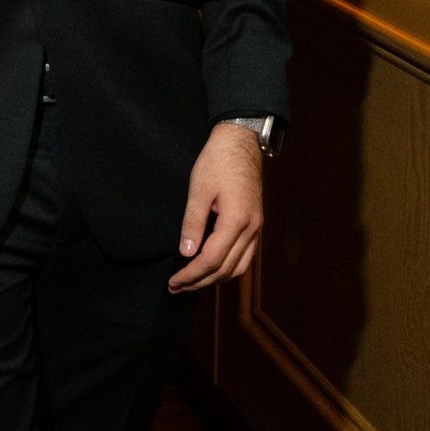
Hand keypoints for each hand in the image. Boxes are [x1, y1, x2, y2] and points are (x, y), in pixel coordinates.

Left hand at [167, 123, 263, 295]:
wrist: (241, 143)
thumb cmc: (218, 162)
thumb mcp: (199, 190)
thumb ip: (193, 223)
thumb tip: (186, 253)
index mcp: (237, 220)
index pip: (212, 260)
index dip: (191, 275)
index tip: (173, 281)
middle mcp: (251, 229)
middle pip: (226, 269)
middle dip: (199, 282)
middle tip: (176, 287)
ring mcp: (256, 228)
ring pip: (238, 267)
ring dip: (214, 279)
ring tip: (190, 283)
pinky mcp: (255, 225)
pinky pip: (244, 256)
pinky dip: (227, 268)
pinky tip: (210, 269)